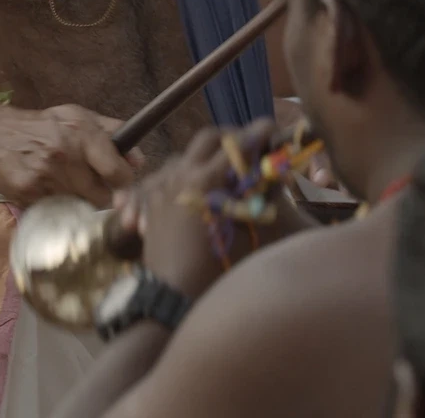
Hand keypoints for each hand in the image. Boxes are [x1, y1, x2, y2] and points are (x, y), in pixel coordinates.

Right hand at [0, 101, 136, 206]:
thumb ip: (113, 133)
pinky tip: (45, 187)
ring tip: (64, 183)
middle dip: (101, 196)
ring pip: (78, 205)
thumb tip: (139, 161)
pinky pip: (54, 209)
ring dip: (76, 200)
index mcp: (82, 133)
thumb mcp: (77, 116)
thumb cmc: (41, 125)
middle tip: (90, 187)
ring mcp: (45, 175)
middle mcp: (65, 154)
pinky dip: (53, 203)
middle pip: (102, 197)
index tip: (120, 187)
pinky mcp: (27, 192)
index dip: (124, 185)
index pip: (118, 173)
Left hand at [114, 123, 276, 297]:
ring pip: (183, 156)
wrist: (171, 296)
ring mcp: (162, 187)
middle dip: (229, 137)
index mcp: (208, 179)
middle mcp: (182, 174)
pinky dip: (181, 178)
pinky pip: (164, 178)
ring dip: (204, 158)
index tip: (271, 127)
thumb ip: (259, 197)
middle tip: (246, 146)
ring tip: (222, 171)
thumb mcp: (246, 231)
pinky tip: (192, 188)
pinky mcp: (150, 203)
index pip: (238, 143)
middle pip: (207, 138)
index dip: (258, 133)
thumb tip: (274, 173)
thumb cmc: (216, 269)